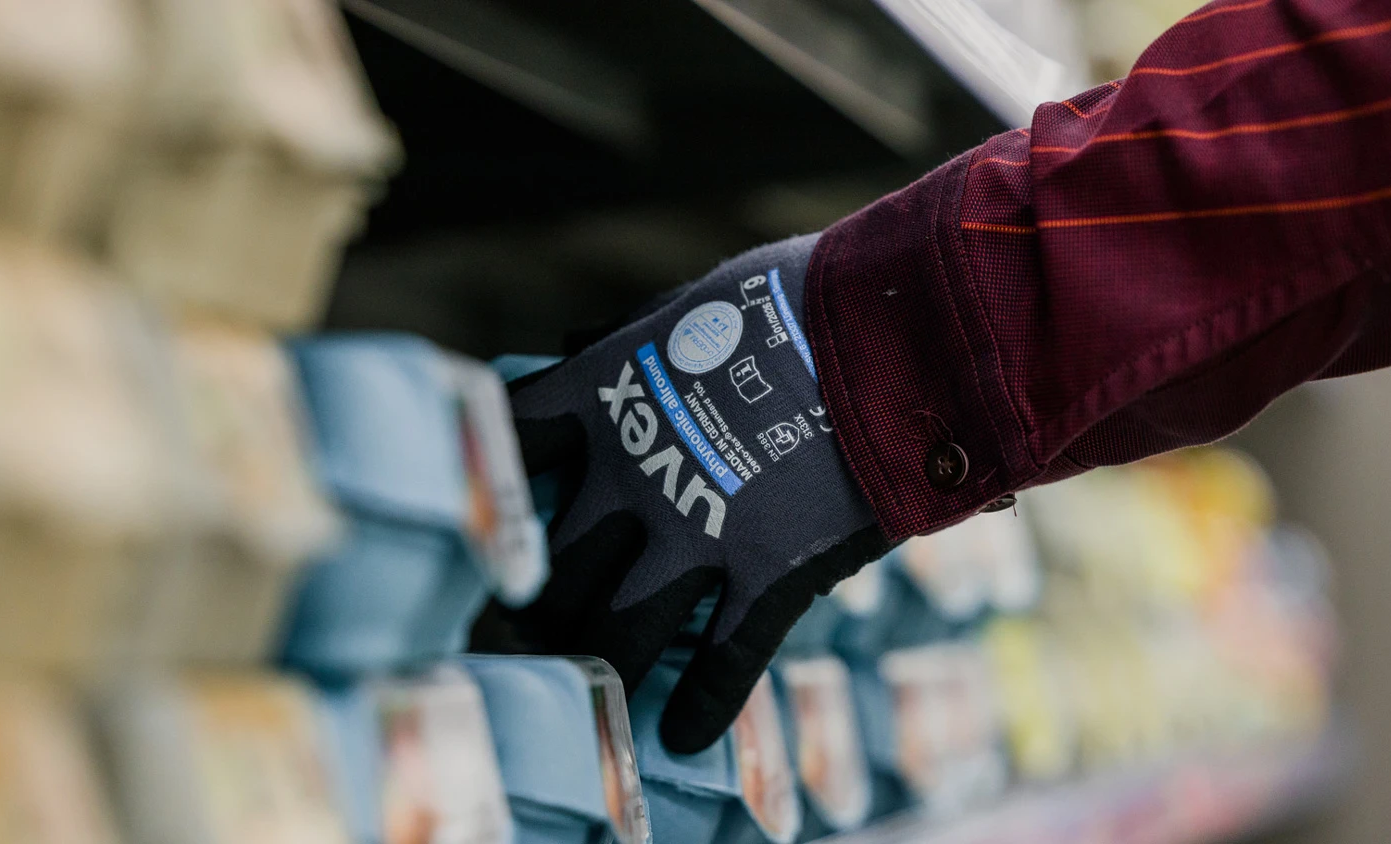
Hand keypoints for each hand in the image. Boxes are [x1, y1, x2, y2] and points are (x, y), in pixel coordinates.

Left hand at [503, 233, 889, 752]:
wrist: (900, 325)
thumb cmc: (797, 300)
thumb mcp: (693, 304)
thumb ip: (627, 337)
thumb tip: (570, 342)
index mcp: (605, 398)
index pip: (508, 450)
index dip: (490, 494)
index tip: (490, 526)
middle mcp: (634, 474)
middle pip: (548, 569)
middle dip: (531, 611)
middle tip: (526, 637)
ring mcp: (700, 530)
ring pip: (617, 633)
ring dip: (599, 670)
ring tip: (594, 689)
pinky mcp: (770, 571)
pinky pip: (724, 661)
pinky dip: (701, 706)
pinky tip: (681, 736)